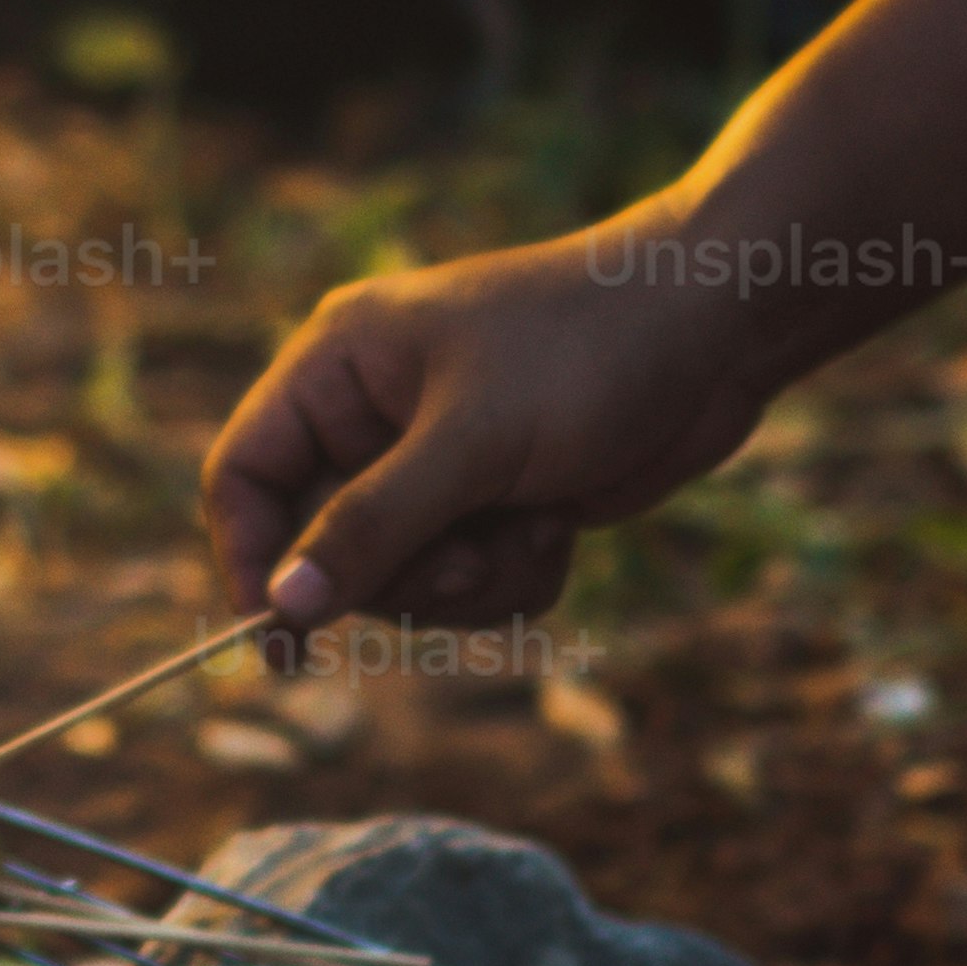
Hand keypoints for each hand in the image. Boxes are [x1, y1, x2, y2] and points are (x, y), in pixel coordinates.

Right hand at [201, 218, 814, 634]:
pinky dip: (515, 574)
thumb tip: (282, 607)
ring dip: (472, 578)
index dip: (252, 558)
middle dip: (405, 572)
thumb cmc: (588, 352)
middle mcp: (375, 416)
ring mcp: (439, 463)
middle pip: (326, 549)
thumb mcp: (472, 443)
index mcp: (339, 367)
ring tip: (532, 525)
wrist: (720, 329)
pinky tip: (562, 525)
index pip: (245, 476)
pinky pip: (469, 584)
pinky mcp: (498, 500)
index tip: (283, 637)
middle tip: (469, 553)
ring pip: (404, 581)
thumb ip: (371, 527)